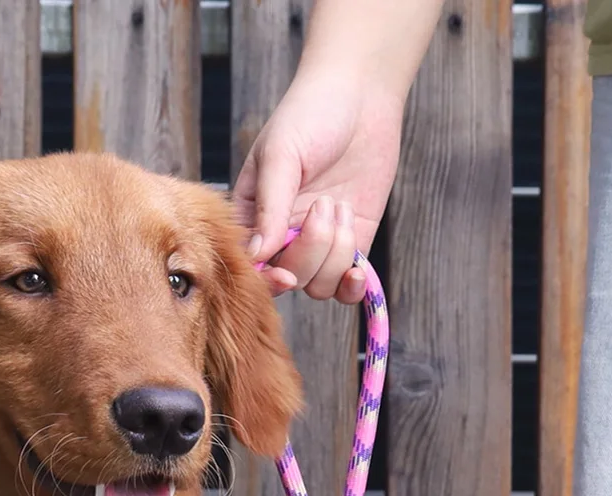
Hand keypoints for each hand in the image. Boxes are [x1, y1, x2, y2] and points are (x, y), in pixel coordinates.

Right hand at [234, 70, 404, 303]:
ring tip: (340, 207)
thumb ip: (269, 207)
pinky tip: (358, 271)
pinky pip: (346, 287)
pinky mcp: (352, 243)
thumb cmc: (310, 114)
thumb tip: (258, 255)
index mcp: (252, 218)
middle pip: (290, 279)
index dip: (267, 279)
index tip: (285, 273)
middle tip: (324, 204)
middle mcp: (282, 238)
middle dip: (311, 250)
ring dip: (335, 253)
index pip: (252, 267)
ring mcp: (318, 244)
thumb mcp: (281, 156)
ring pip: (319, 285)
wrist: (360, 93)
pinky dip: (353, 285)